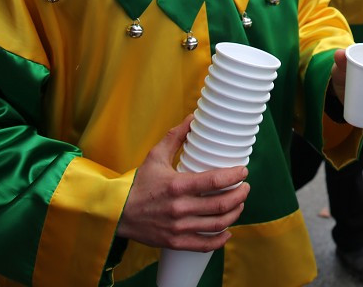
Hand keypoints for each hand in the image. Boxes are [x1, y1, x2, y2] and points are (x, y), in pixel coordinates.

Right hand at [117, 114, 249, 251]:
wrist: (116, 213)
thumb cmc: (138, 184)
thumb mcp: (155, 156)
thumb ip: (175, 137)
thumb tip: (193, 118)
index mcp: (177, 185)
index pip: (215, 181)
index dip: (235, 176)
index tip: (243, 171)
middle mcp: (179, 208)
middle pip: (221, 204)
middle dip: (240, 195)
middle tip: (245, 187)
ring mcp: (178, 227)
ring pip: (217, 224)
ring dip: (234, 214)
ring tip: (239, 204)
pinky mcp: (174, 242)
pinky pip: (203, 245)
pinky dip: (219, 240)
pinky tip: (227, 231)